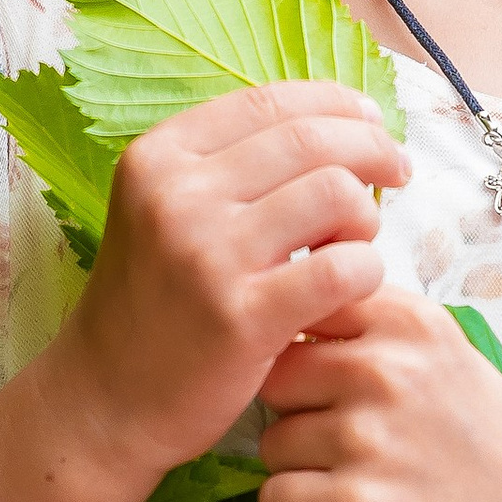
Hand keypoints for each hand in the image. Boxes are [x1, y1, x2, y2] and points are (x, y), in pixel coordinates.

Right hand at [0, 82, 404, 501]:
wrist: (104, 401)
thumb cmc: (154, 303)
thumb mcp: (165, 212)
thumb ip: (234, 166)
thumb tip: (341, 121)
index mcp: (159, 156)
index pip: (271, 100)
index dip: (337, 105)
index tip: (372, 124)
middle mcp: (177, 195)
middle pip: (314, 140)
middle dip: (374, 150)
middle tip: (397, 175)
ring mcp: (208, 255)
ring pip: (338, 195)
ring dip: (365, 218)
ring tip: (353, 246)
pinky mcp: (243, 317)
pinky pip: (345, 268)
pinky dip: (367, 273)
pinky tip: (351, 289)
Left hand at [256, 288, 501, 501]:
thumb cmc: (477, 435)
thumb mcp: (441, 351)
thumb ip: (374, 322)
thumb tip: (291, 301)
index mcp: (405, 322)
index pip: (302, 310)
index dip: (303, 351)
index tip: (327, 380)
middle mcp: (383, 371)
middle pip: (276, 378)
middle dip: (296, 411)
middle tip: (343, 440)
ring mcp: (366, 438)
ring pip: (273, 443)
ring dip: (300, 467)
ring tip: (358, 478)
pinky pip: (276, 499)